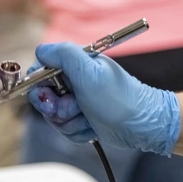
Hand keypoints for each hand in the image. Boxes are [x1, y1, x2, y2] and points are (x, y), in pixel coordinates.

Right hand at [27, 43, 180, 155]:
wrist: (142, 126)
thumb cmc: (118, 99)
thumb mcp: (89, 72)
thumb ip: (63, 55)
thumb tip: (41, 50)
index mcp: (76, 62)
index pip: (41, 69)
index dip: (40, 86)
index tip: (50, 98)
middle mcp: (75, 79)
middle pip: (44, 95)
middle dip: (57, 108)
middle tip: (75, 109)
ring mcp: (78, 99)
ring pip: (53, 115)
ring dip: (70, 121)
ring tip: (88, 118)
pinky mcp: (82, 117)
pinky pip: (65, 128)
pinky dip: (77, 131)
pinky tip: (92, 127)